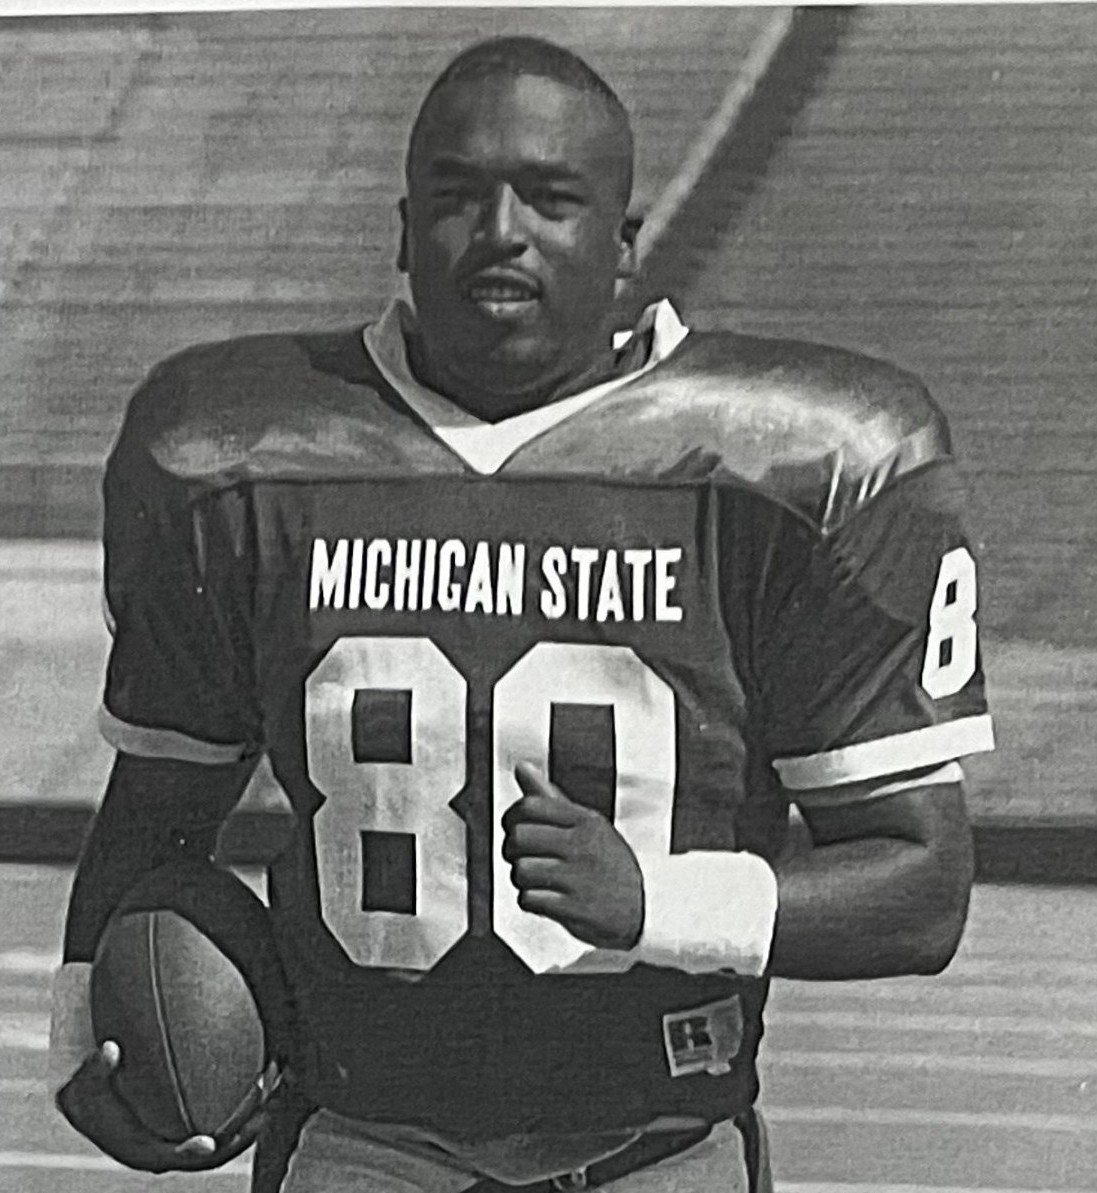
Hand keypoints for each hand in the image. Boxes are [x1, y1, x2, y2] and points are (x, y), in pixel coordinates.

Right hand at [56, 1040, 276, 1172]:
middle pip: (215, 1151)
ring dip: (258, 1111)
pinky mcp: (200, 1124)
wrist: (97, 1102)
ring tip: (280, 1078)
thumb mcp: (83, 1085)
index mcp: (142, 1150)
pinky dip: (250, 1096)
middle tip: (265, 1103)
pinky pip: (230, 1114)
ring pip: (231, 1133)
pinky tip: (270, 1063)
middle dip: (243, 1130)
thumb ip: (95, 1070)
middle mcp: (170, 1151)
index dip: (190, 1155)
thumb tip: (110, 1049)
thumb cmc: (91, 1093)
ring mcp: (187, 1138)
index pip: (170, 1158)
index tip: (209, 1143)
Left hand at [501, 762, 643, 950]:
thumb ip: (551, 798)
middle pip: (519, 837)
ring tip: (539, 881)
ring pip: (521, 870)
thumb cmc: (610, 864)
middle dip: (513, 851)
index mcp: (586, 821)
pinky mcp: (574, 908)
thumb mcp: (589, 825)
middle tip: (525, 858)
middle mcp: (583, 845)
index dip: (512, 818)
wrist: (646, 908)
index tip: (517, 829)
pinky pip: (529, 899)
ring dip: (522, 879)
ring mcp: (579, 877)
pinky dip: (531, 902)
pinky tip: (546, 898)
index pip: (530, 806)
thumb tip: (522, 766)